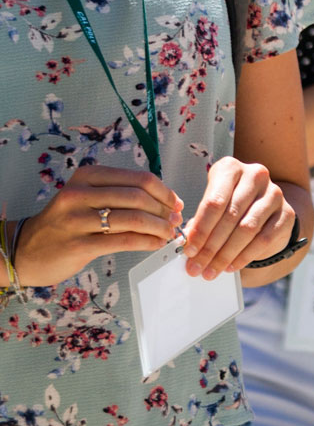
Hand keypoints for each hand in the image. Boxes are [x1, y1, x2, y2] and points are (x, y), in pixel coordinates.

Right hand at [11, 165, 183, 286]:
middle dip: (164, 211)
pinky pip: (124, 241)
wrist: (25, 250)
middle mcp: (80, 193)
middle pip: (139, 198)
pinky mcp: (78, 245)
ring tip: (167, 234)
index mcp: (87, 175)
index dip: (165, 192)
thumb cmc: (65, 223)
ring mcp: (77, 220)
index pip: (139, 179)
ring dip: (159, 227)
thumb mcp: (86, 198)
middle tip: (175, 221)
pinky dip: (147, 242)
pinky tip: (155, 244)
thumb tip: (168, 203)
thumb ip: (121, 195)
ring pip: (133, 219)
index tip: (176, 203)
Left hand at [183, 157, 294, 277]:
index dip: (200, 229)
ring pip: (247, 228)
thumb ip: (200, 223)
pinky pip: (263, 239)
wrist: (264, 207)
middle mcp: (256, 176)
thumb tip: (189, 246)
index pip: (214, 202)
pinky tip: (231, 266)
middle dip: (210, 246)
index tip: (189, 250)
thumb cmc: (230, 204)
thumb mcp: (212, 206)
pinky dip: (244, 256)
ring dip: (226, 254)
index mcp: (231, 169)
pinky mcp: (287, 213)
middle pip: (230, 216)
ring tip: (211, 270)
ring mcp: (274, 193)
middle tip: (197, 265)